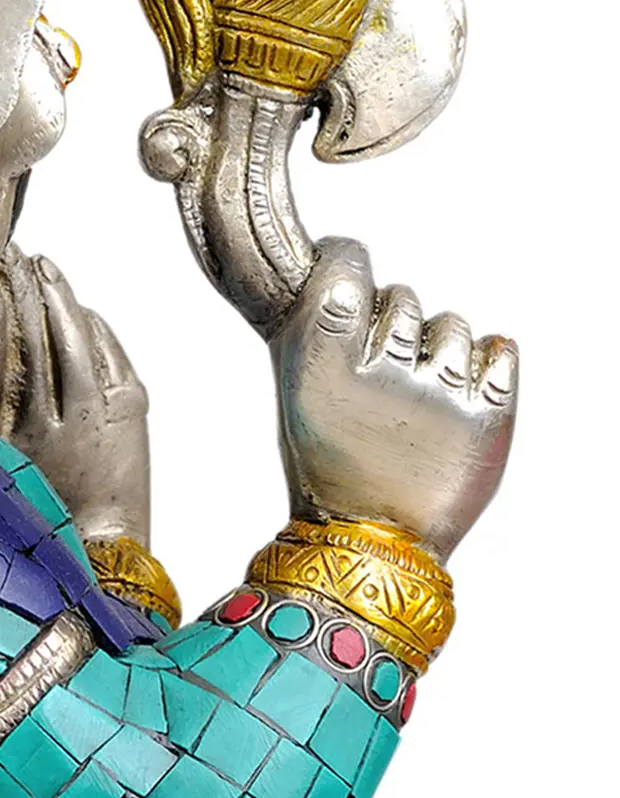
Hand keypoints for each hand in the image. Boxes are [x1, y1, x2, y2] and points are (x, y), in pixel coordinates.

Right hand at [0, 244, 151, 543]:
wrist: (96, 558)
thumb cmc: (29, 510)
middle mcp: (38, 423)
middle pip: (25, 332)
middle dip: (15, 283)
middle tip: (8, 251)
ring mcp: (89, 417)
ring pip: (67, 336)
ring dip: (55, 293)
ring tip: (42, 265)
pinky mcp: (129, 414)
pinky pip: (106, 353)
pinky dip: (92, 325)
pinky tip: (80, 309)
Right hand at [272, 239, 516, 560]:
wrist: (372, 539)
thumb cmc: (326, 462)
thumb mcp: (295, 392)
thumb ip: (311, 330)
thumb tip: (331, 266)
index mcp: (324, 363)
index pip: (345, 269)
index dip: (348, 258)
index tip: (349, 261)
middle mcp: (381, 371)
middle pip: (403, 296)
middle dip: (394, 318)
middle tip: (384, 360)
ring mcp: (438, 395)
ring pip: (452, 323)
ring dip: (438, 345)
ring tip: (422, 388)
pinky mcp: (488, 419)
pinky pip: (501, 350)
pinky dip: (489, 360)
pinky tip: (465, 384)